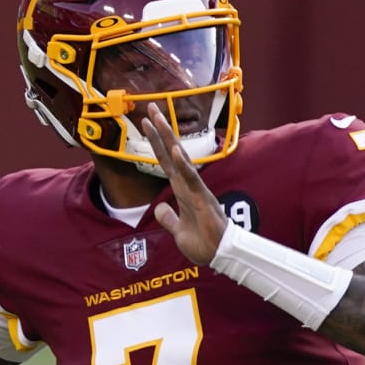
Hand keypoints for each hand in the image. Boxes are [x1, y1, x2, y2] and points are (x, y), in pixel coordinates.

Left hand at [141, 103, 228, 264]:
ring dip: (169, 138)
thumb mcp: (178, 231)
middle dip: (161, 130)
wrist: (219, 256)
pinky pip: (192, 179)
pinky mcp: (203, 199)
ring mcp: (196, 189)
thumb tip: (160, 208)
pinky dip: (184, 165)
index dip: (155, 142)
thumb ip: (169, 218)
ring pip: (180, 159)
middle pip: (171, 152)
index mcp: (181, 190)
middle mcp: (187, 184)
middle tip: (151, 108)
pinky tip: (176, 151)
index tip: (146, 123)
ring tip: (158, 119)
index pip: (165, 161)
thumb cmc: (204, 243)